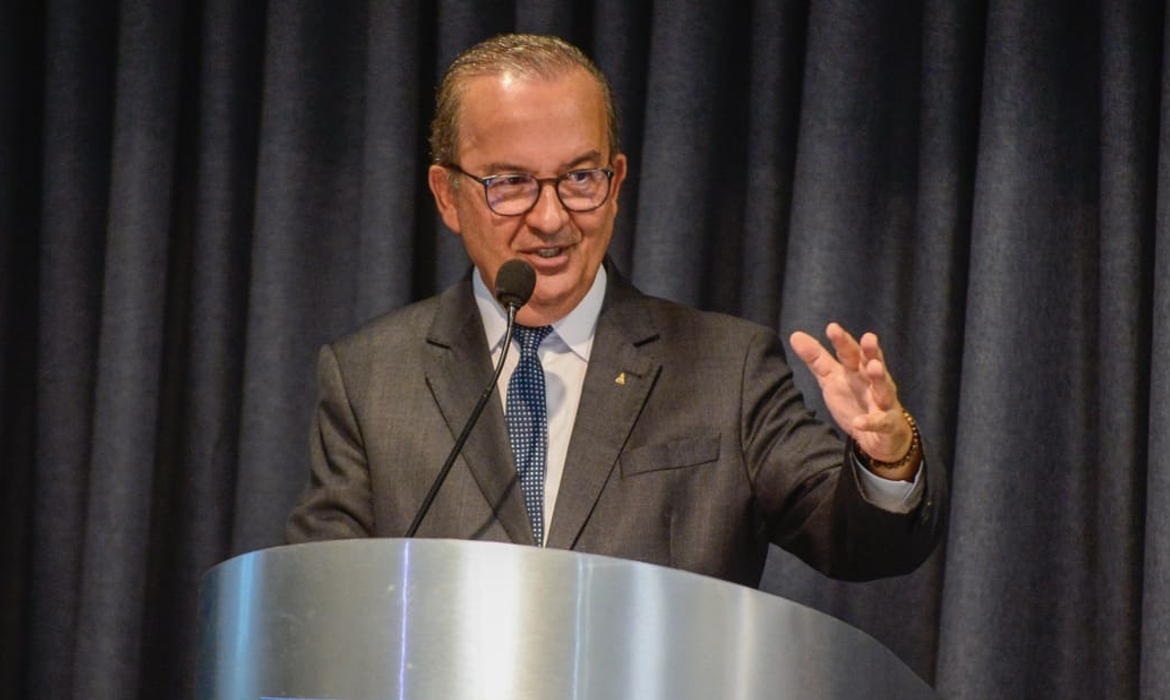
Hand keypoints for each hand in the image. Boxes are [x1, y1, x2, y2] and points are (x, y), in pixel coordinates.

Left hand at [788, 323, 915, 476]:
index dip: (842, 342)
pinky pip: (881, 422)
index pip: (850, 353)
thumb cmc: (855, 401)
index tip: (832, 328)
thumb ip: (816, 359)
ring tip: (874, 367)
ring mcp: (884, 403)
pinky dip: (871, 422)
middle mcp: (873, 383)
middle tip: (869, 338)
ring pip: (884, 388)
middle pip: (872, 364)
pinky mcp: (888, 424)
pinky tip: (859, 422)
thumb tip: (795, 335)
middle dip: (871, 352)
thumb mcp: (832, 379)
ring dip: (880, 378)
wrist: (877, 438)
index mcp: (858, 371)